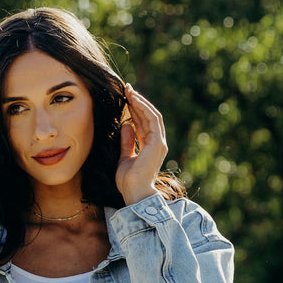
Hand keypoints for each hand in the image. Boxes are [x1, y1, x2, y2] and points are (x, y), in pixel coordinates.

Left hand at [116, 85, 167, 205]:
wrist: (134, 193)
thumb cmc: (129, 181)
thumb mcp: (124, 158)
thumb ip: (126, 142)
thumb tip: (125, 125)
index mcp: (150, 147)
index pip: (144, 123)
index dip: (135, 110)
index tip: (125, 98)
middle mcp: (157, 143)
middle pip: (149, 117)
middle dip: (138, 102)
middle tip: (127, 89)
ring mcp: (159, 143)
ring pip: (152, 115)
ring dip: (140, 102)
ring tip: (129, 91)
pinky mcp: (158, 143)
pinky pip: (152, 120)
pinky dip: (143, 108)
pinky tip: (134, 100)